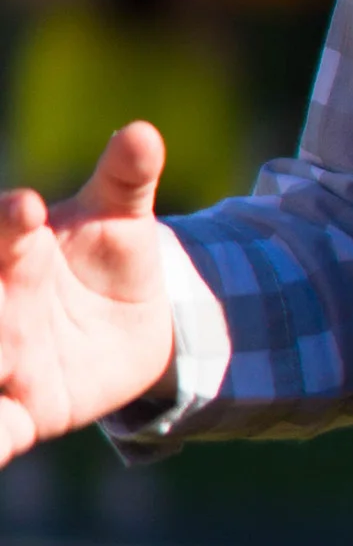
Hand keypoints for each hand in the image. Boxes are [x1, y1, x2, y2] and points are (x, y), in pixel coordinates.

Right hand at [0, 123, 174, 467]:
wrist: (128, 324)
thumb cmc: (110, 259)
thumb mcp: (125, 220)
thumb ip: (128, 178)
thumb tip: (144, 132)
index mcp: (15, 253)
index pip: (6, 236)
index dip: (11, 223)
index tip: (29, 208)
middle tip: (2, 312)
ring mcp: (5, 362)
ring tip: (0, 368)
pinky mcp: (22, 413)